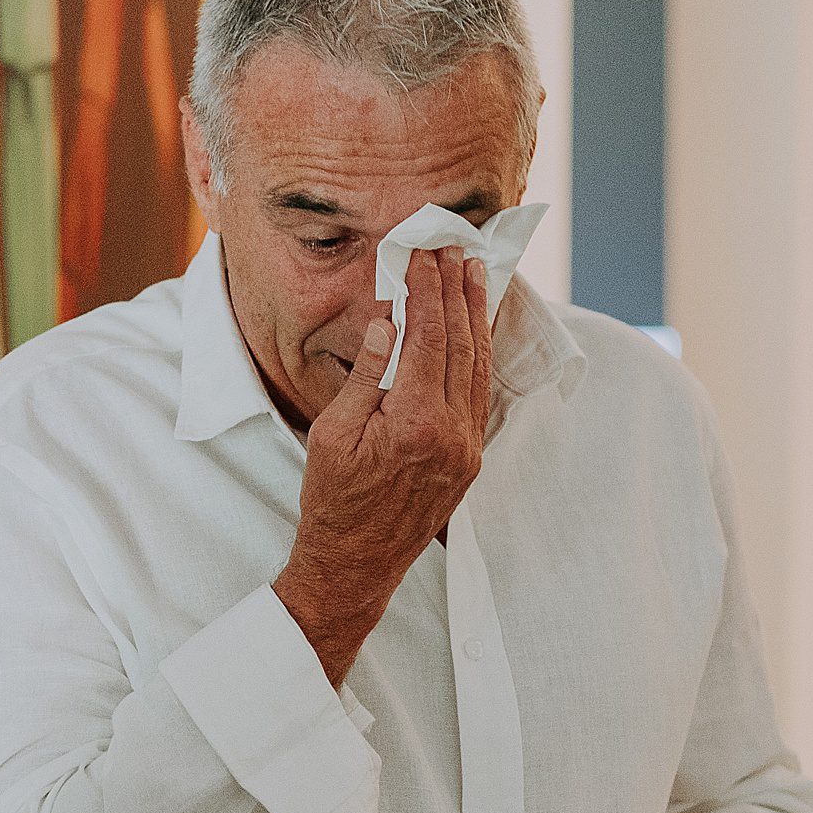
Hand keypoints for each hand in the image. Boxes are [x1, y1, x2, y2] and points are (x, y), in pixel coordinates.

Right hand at [273, 247, 493, 686]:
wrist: (355, 564)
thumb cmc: (333, 500)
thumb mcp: (334, 433)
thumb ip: (366, 375)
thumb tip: (389, 322)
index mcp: (414, 423)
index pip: (428, 338)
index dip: (428, 290)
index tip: (425, 253)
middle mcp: (452, 434)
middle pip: (460, 345)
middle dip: (457, 291)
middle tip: (455, 248)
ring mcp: (467, 449)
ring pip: (478, 368)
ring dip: (477, 317)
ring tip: (475, 274)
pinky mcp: (470, 460)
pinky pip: (480, 395)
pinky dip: (478, 354)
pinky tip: (475, 329)